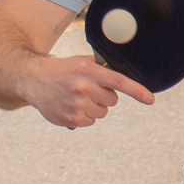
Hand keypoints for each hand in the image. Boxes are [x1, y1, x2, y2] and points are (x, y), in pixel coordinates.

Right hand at [19, 53, 153, 128]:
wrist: (33, 79)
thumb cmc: (62, 70)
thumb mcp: (80, 61)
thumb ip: (101, 67)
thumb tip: (121, 73)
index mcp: (88, 70)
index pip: (118, 81)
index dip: (137, 91)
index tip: (150, 99)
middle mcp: (83, 87)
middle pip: (112, 100)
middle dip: (104, 95)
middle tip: (87, 88)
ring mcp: (77, 105)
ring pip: (102, 112)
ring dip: (94, 106)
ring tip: (76, 96)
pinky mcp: (71, 119)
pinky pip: (91, 121)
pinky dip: (84, 115)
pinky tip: (71, 105)